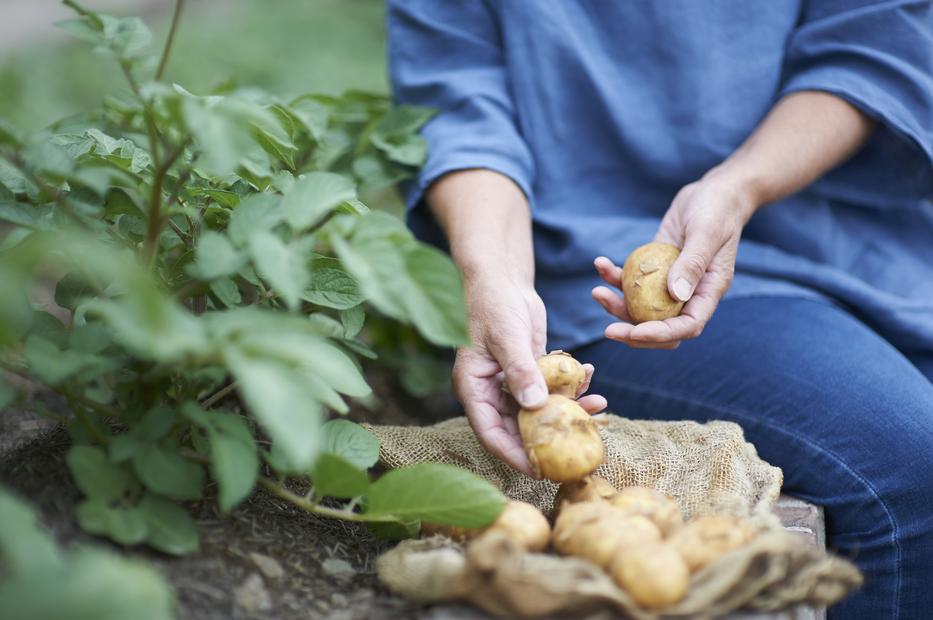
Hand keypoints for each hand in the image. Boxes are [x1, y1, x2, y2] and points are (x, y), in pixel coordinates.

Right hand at [455, 274, 606, 475]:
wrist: (501, 279)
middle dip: (548, 437)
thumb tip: (535, 406)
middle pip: (518, 428)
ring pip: (540, 410)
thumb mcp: (507, 337)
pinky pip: (552, 389)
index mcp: (474, 389)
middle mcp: (491, 392)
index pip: (491, 434)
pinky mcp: (531, 372)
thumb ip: (521, 370)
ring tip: (598, 405)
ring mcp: (511, 383)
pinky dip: (571, 386)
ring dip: (567, 410)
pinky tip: (591, 377)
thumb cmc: (493, 303)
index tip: (540, 470)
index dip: (514, 455)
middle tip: (578, 447)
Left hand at [592, 173, 756, 348]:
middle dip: (634, 332)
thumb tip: (676, 295)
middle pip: (662, 326)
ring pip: (642, 308)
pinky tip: (601, 263)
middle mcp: (690, 292)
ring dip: (617, 305)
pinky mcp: (655, 268)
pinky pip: (633, 281)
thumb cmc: (717, 209)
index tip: (633, 333)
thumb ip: (692, 263)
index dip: (660, 335)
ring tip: (597, 291)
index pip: (687, 326)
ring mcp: (671, 282)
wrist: (714, 191)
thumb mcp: (706, 232)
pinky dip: (615, 277)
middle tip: (608, 330)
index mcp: (709, 291)